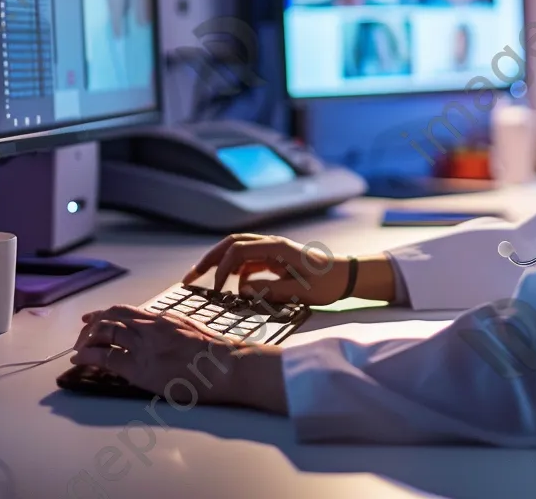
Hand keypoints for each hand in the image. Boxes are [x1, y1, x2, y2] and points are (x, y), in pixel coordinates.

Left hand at [71, 304, 286, 411]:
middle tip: (80, 334)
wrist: (225, 365)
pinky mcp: (142, 368)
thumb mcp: (190, 329)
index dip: (103, 313)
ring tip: (77, 349)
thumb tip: (159, 330)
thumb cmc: (214, 352)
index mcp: (162, 318)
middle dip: (91, 325)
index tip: (91, 317)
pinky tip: (79, 360)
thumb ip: (170, 327)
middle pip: (110, 318)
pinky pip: (107, 358)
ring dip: (86, 340)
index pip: (125, 310)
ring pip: (105, 333)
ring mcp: (145, 346)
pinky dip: (89, 357)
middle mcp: (150, 327)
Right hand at [182, 232, 355, 305]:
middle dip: (209, 258)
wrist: (346, 276)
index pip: (238, 249)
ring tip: (200, 280)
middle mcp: (271, 244)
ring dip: (218, 263)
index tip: (217, 289)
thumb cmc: (328, 283)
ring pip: (237, 251)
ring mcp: (271, 251)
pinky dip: (234, 272)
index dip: (222, 267)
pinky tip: (230, 287)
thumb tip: (241, 289)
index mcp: (276, 246)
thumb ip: (270, 290)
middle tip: (189, 276)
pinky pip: (247, 262)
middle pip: (232, 243)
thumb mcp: (301, 291)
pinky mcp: (273, 260)